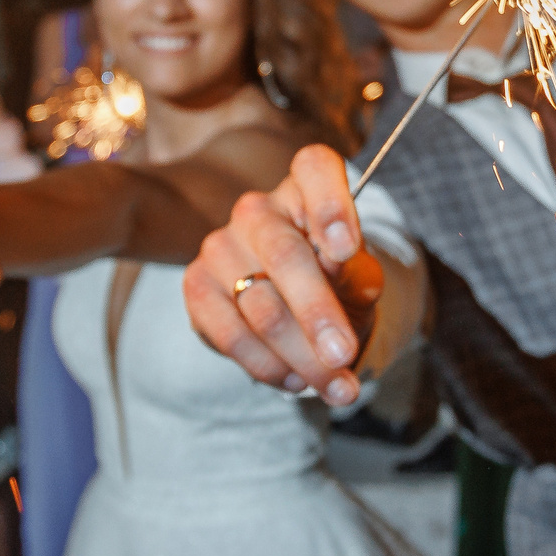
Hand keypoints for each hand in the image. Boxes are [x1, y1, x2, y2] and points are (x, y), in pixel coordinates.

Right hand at [184, 144, 380, 405]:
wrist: (291, 305)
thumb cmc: (335, 282)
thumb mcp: (358, 278)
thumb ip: (357, 279)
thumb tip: (347, 295)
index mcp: (305, 188)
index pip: (314, 169)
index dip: (331, 206)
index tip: (347, 251)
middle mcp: (258, 209)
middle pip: (286, 256)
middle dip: (318, 313)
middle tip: (343, 355)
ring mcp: (221, 244)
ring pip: (261, 307)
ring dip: (302, 357)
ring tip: (334, 386)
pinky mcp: (196, 285)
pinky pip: (231, 334)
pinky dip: (268, 365)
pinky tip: (293, 380)